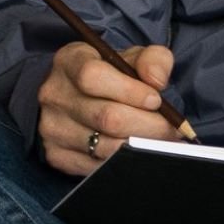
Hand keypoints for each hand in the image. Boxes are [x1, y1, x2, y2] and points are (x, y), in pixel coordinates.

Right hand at [36, 42, 177, 175]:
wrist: (79, 97)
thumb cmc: (112, 75)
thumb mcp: (132, 57)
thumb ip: (153, 60)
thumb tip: (157, 81)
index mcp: (69, 61)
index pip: (93, 76)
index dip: (131, 91)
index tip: (156, 99)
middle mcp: (54, 94)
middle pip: (105, 117)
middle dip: (148, 125)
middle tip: (172, 129)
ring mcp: (52, 127)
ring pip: (105, 146)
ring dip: (140, 146)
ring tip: (161, 141)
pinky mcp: (56, 155)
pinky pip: (97, 166)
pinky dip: (124, 161)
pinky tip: (137, 152)